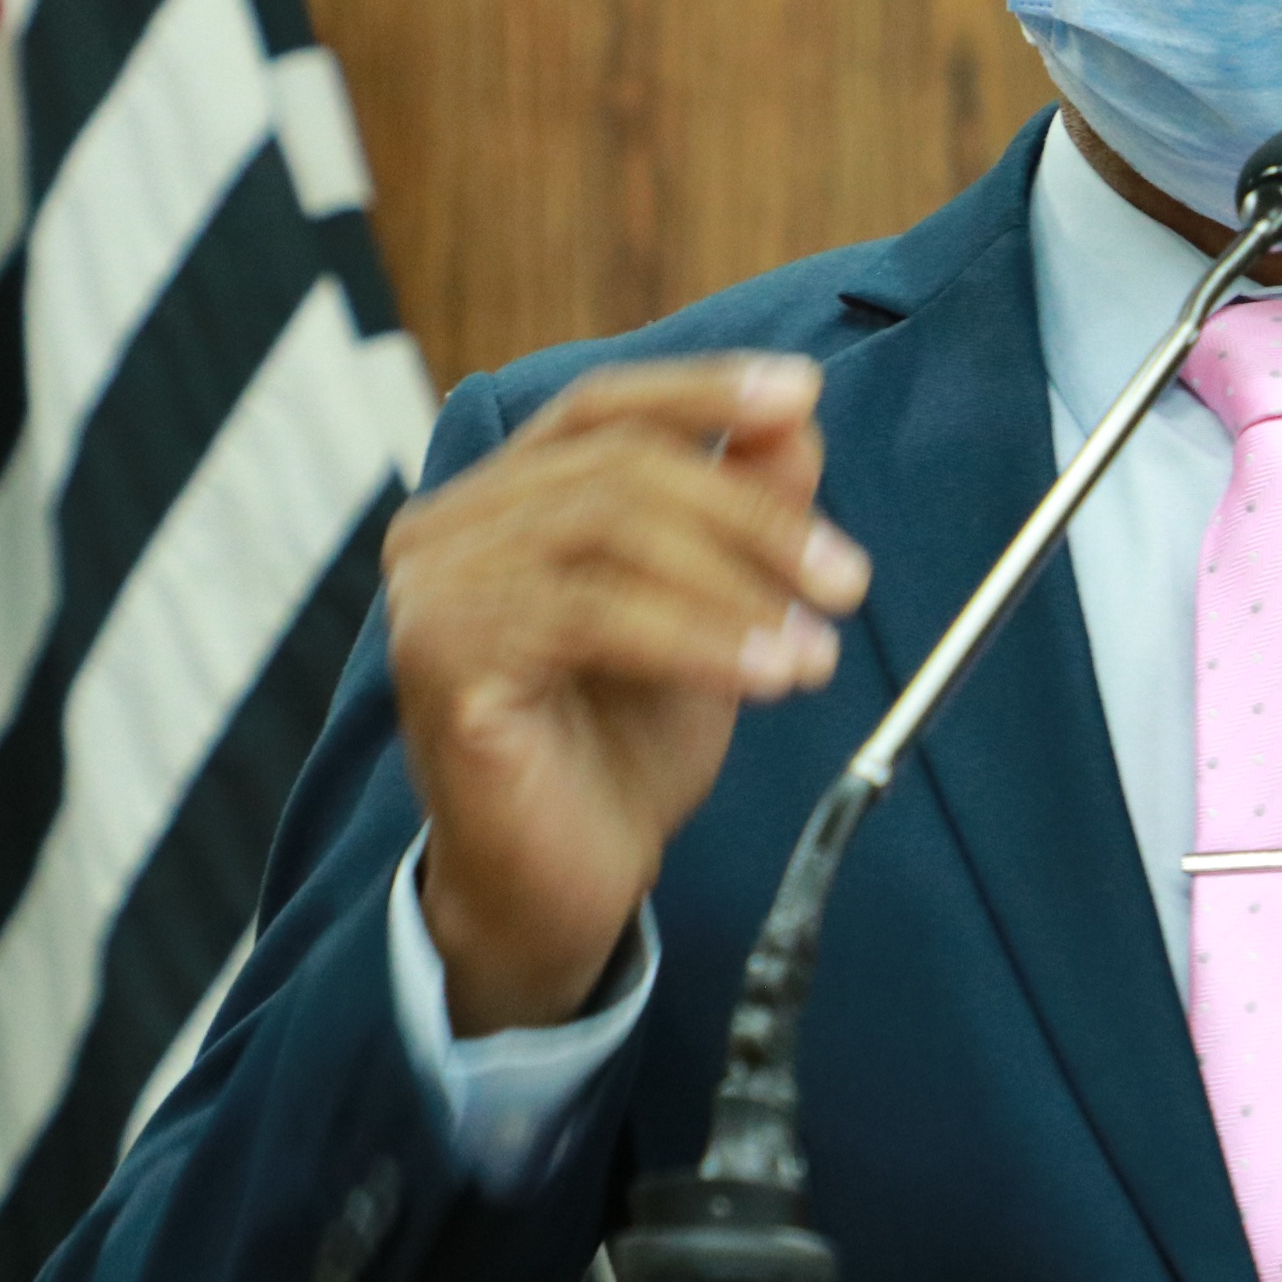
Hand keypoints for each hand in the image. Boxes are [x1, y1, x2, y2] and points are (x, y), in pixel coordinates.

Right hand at [383, 354, 871, 1035]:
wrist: (559, 891)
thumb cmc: (621, 750)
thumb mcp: (710, 612)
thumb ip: (740, 510)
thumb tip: (791, 419)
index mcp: (503, 500)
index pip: (601, 405)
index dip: (702, 390)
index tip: (799, 392)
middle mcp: (448, 528)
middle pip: (620, 465)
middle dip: (755, 517)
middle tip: (846, 580)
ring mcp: (434, 590)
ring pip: (610, 530)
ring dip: (738, 585)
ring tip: (814, 649)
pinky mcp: (442, 660)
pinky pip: (593, 615)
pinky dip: (700, 637)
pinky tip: (767, 676)